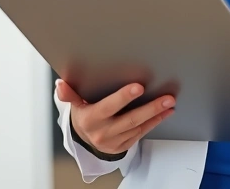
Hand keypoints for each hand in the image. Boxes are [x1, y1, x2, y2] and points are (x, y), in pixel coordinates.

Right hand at [56, 80, 175, 155]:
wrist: (85, 138)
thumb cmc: (84, 114)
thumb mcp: (75, 104)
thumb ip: (70, 94)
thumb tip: (60, 84)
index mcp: (90, 119)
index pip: (108, 107)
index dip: (123, 97)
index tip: (138, 87)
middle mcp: (102, 132)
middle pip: (129, 119)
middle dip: (150, 108)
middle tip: (166, 97)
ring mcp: (114, 141)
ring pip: (138, 127)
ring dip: (156, 114)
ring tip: (169, 103)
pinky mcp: (123, 146)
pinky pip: (141, 133)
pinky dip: (154, 122)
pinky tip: (165, 113)